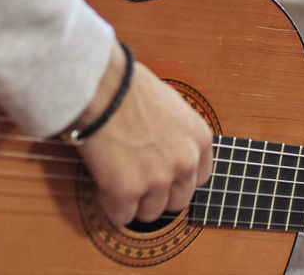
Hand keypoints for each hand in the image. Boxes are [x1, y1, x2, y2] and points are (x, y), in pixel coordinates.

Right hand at [74, 44, 213, 224]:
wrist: (104, 87)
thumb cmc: (131, 89)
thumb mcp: (173, 107)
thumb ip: (178, 135)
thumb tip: (167, 151)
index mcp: (199, 139)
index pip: (200, 177)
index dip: (177, 177)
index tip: (163, 173)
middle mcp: (185, 162)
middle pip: (178, 200)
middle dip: (158, 193)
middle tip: (138, 179)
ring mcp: (158, 178)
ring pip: (151, 212)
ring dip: (135, 201)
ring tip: (119, 179)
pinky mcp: (128, 190)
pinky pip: (122, 215)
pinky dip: (111, 204)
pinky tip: (104, 184)